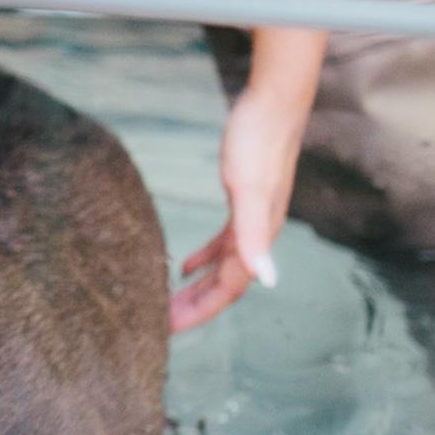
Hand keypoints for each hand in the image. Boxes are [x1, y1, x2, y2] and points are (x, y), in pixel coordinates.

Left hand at [170, 82, 310, 330]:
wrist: (273, 105)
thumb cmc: (258, 142)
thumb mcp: (249, 189)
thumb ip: (254, 235)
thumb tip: (267, 279)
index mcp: (258, 237)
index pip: (228, 290)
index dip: (200, 311)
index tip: (169, 329)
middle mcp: (258, 234)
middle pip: (224, 284)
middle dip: (195, 306)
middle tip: (160, 324)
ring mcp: (252, 219)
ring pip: (223, 266)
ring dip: (198, 286)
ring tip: (168, 302)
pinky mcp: (243, 201)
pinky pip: (222, 242)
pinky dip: (203, 257)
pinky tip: (182, 263)